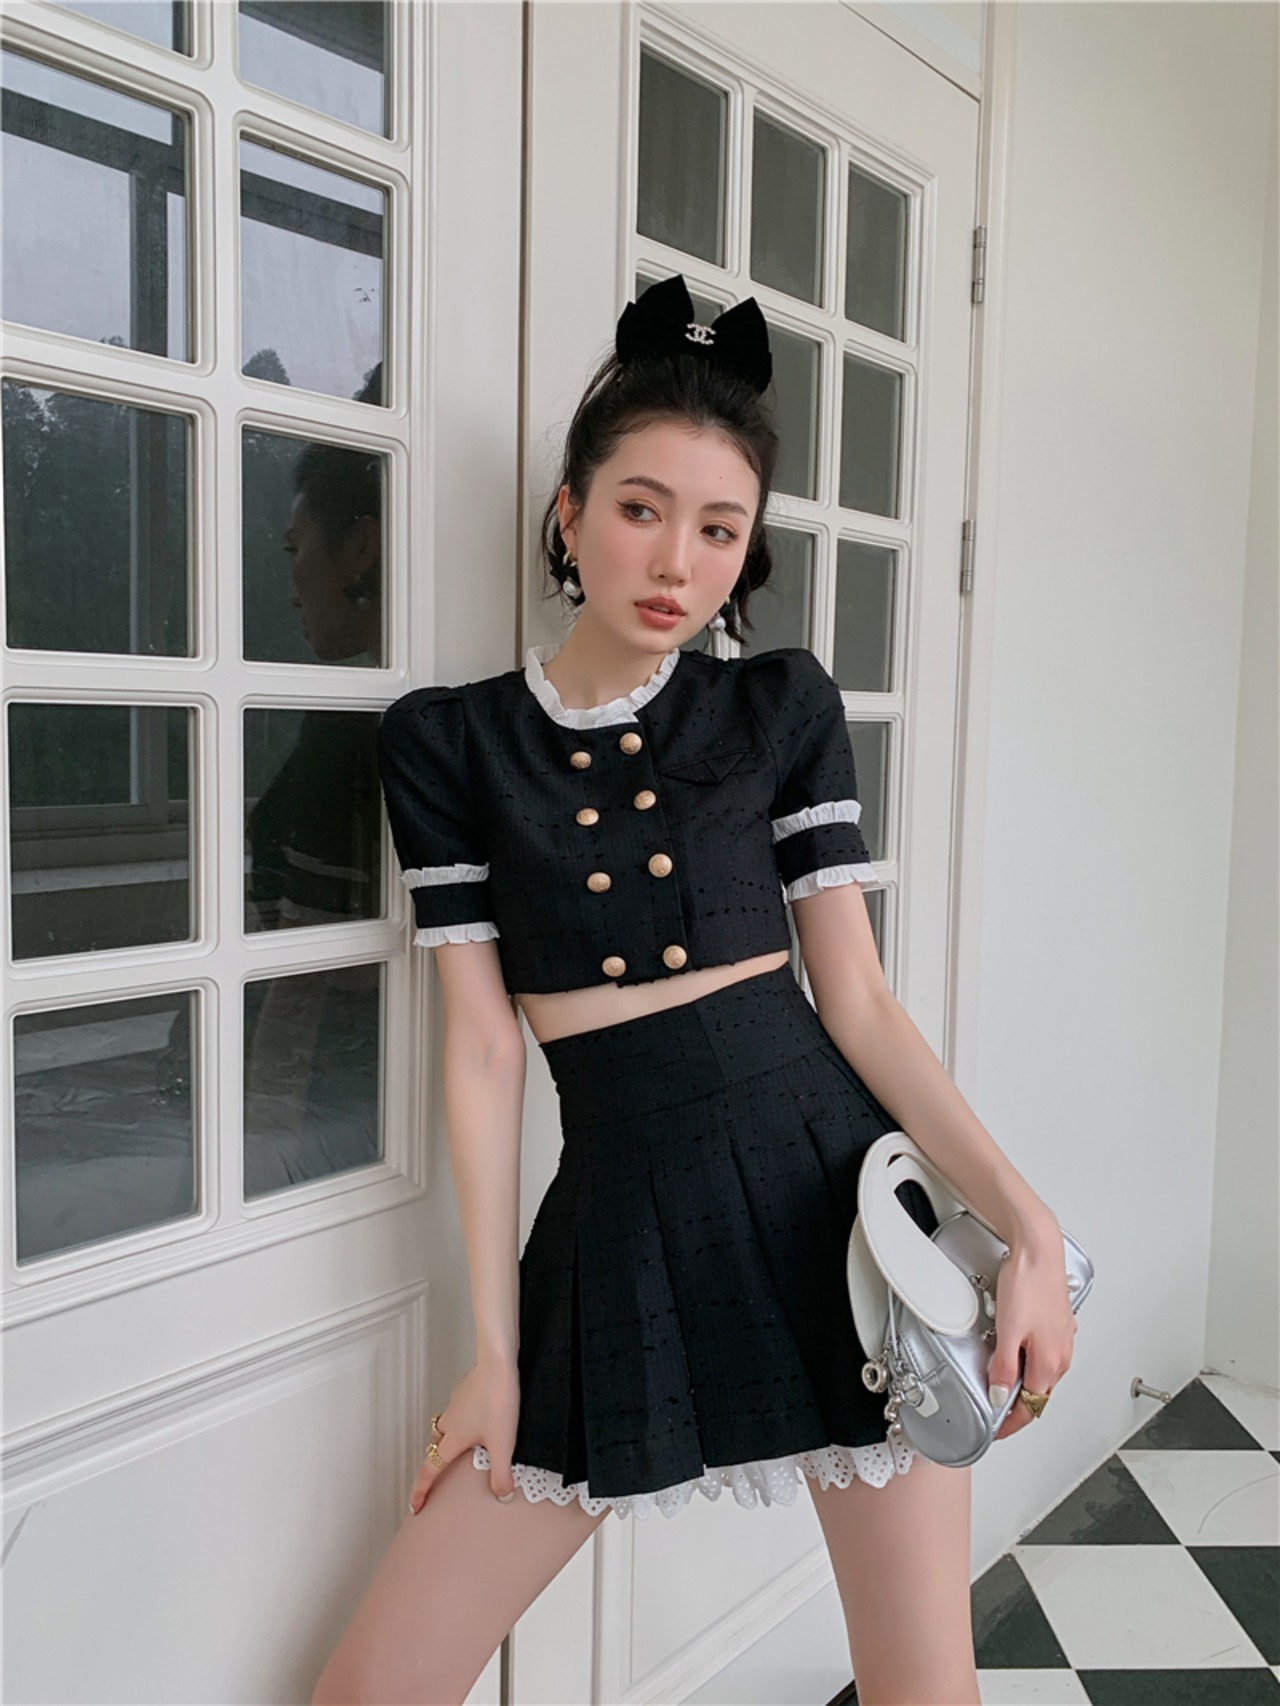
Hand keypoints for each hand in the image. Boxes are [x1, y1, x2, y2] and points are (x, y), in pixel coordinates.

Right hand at [407, 1355, 520, 1513]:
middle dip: (437, 1458)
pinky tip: (483, 1416)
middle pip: (436, 1444)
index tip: (415, 1504)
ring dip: (452, 1436)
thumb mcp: (503, 1443)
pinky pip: (460, 1407)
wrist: (498, 1363)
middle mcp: (451, 1420)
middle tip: (445, 1470)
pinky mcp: (467, 1387)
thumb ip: (501, 1473)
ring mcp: (457, 1401)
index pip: (431, 1469)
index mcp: (453, 1438)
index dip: (421, 1489)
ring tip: (468, 1444)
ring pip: (447, 1424)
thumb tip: (501, 1496)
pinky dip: (466, 1416)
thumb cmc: (497, 1400)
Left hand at [988, 1222, 1078, 1441]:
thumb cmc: (1027, 1283)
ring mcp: (1062, 1339)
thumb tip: (1001, 1396)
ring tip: (1002, 1382)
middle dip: (1017, 1405)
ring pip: (1042, 1373)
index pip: (1030, 1407)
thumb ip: (1004, 1367)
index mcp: (1049, 1363)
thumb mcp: (1007, 1331)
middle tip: (995, 1409)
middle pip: (1038, 1393)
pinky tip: (1016, 1352)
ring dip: (1024, 1382)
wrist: (1039, 1250)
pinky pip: (1044, 1354)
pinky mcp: (1058, 1324)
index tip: (996, 1429)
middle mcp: (1061, 1354)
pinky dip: (1030, 1362)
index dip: (1010, 1422)